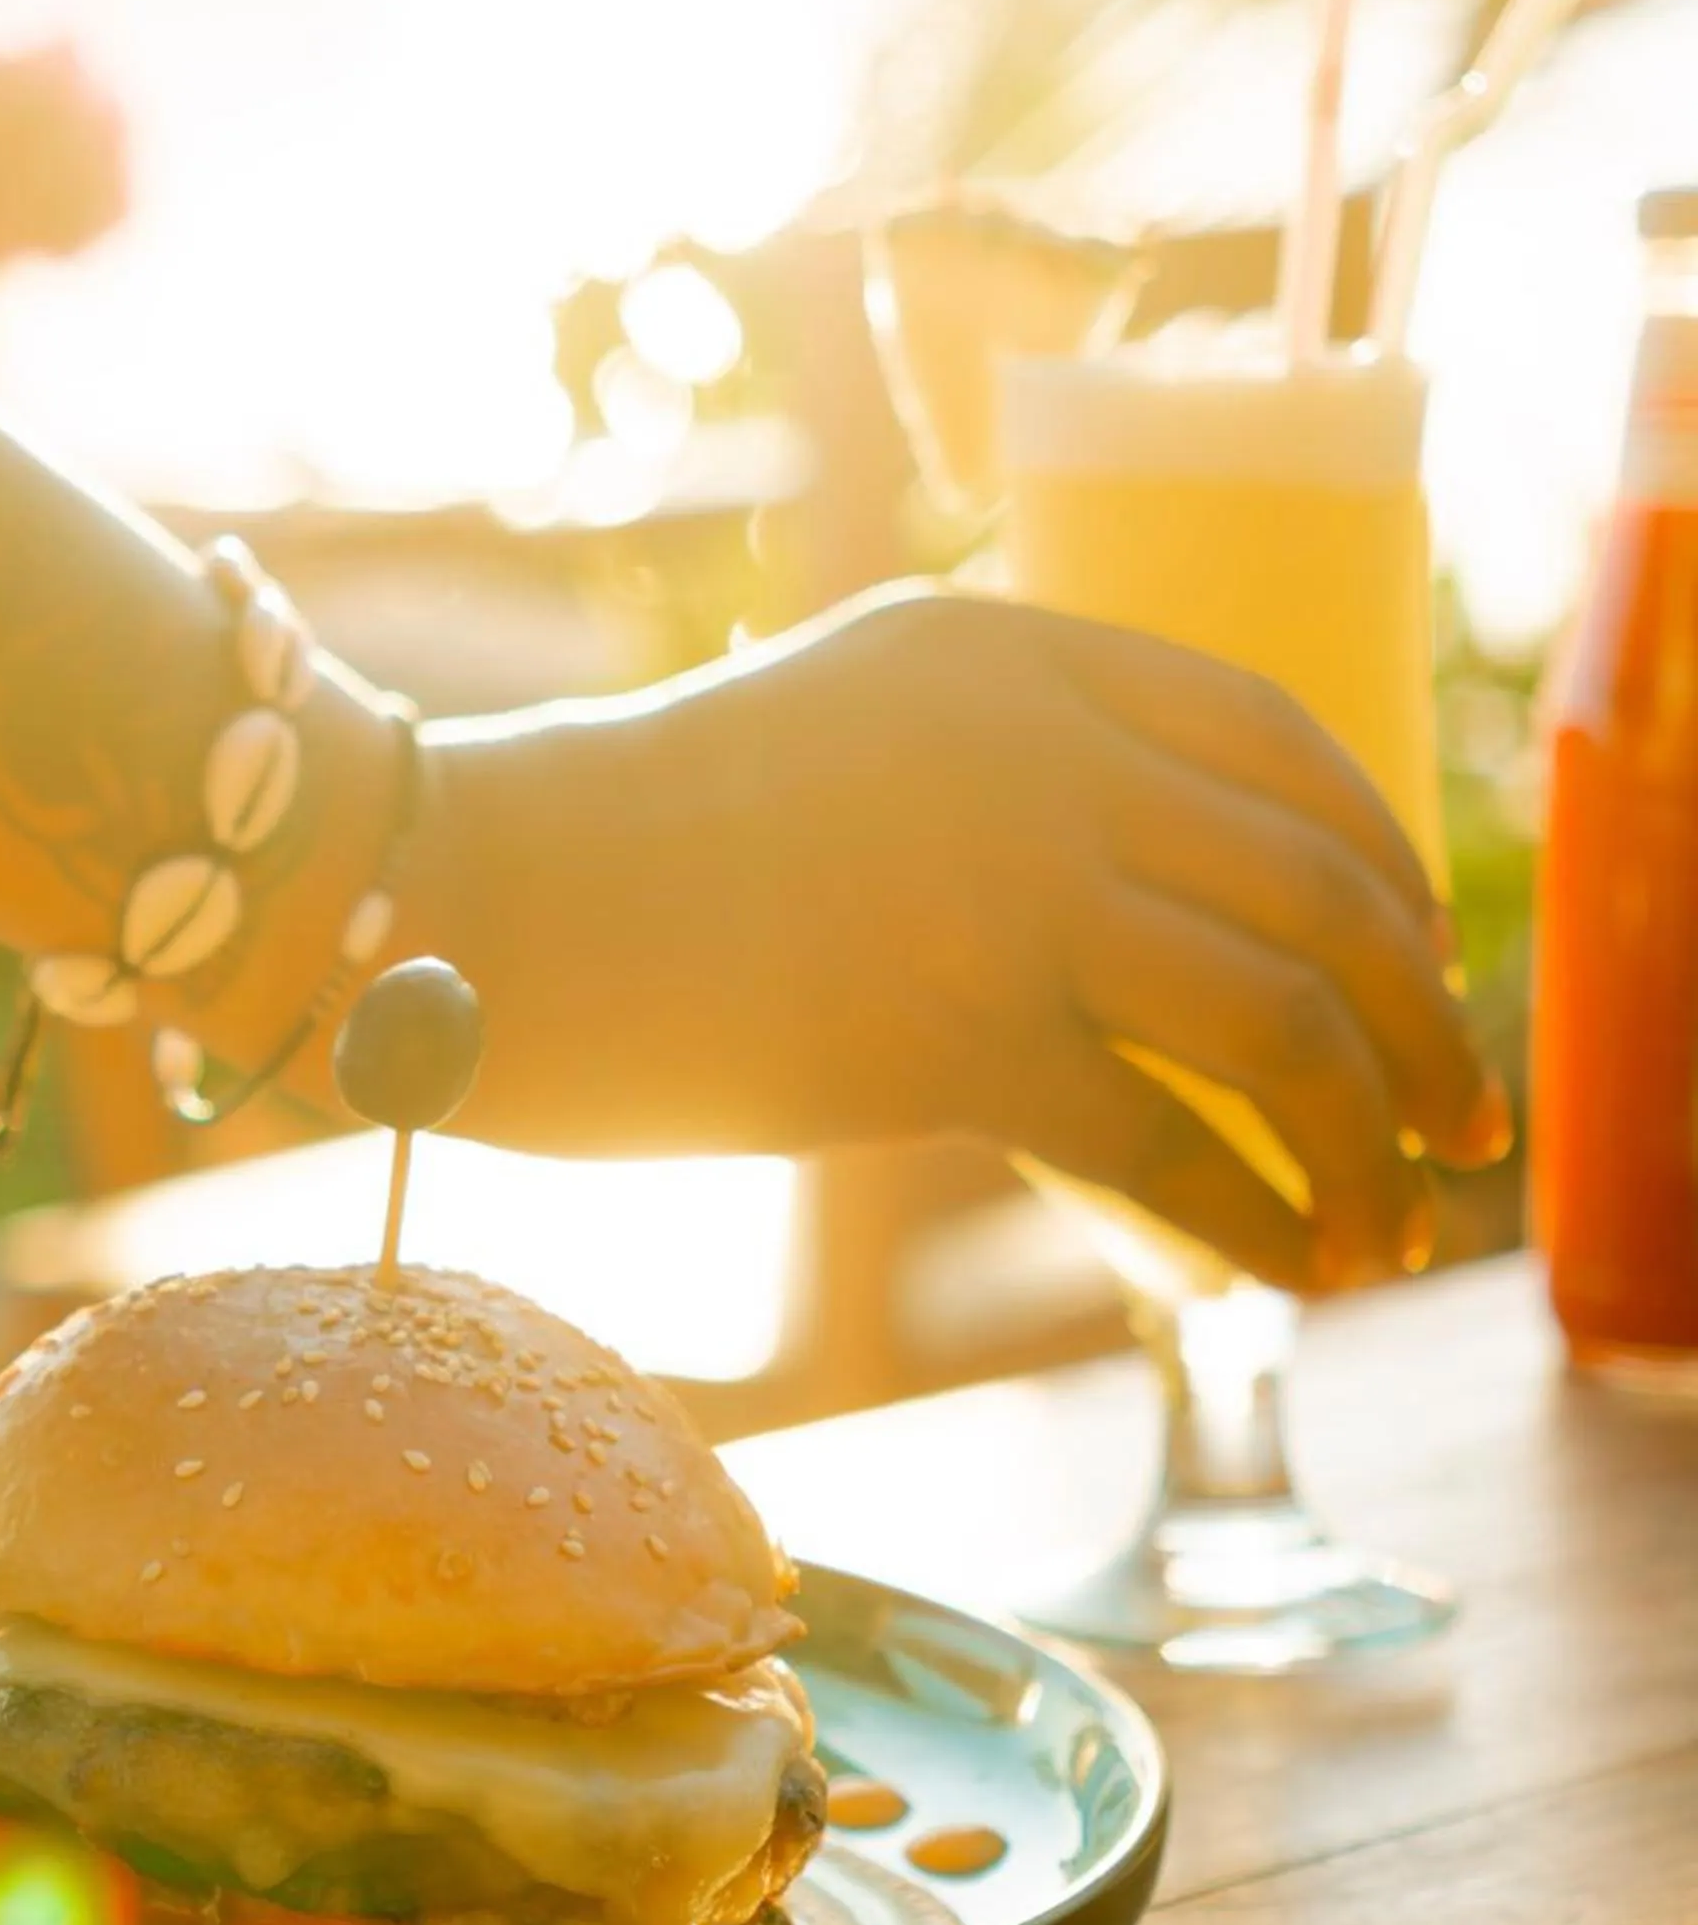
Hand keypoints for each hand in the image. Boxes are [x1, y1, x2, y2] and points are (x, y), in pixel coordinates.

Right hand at [412, 586, 1508, 1293]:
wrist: (462, 892)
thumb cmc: (619, 841)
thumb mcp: (830, 739)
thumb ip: (978, 782)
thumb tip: (1123, 927)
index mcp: (1008, 652)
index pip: (1275, 732)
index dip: (1380, 856)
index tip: (1418, 958)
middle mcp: (1038, 747)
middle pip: (1318, 882)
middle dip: (1426, 1020)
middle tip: (1461, 1124)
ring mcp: (1004, 882)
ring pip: (1281, 1017)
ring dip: (1366, 1137)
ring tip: (1382, 1231)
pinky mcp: (949, 1029)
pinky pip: (1172, 1145)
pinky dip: (1256, 1221)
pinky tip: (1280, 1272)